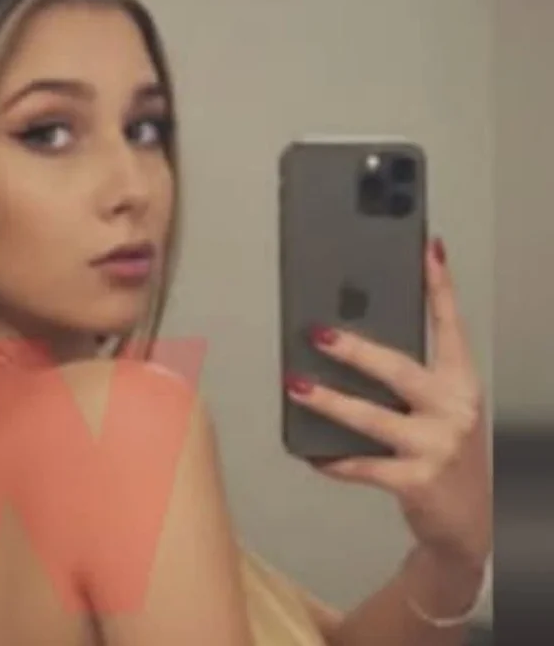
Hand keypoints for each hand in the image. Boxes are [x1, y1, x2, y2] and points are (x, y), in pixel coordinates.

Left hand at [284, 237, 490, 569]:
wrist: (472, 518)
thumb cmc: (447, 450)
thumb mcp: (443, 408)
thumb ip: (411, 380)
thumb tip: (354, 342)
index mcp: (460, 383)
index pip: (451, 326)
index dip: (440, 287)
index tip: (427, 251)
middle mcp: (453, 409)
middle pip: (399, 369)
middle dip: (355, 350)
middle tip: (319, 334)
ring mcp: (436, 446)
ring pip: (372, 418)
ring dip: (329, 401)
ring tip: (296, 386)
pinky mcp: (416, 481)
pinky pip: (363, 466)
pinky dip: (334, 459)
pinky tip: (313, 453)